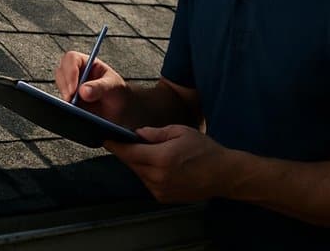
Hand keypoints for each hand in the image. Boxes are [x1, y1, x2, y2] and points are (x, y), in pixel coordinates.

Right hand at [54, 51, 129, 122]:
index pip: (72, 59)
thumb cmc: (118, 92)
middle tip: (72, 99)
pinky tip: (74, 111)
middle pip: (61, 72)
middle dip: (65, 86)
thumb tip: (83, 91)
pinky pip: (61, 101)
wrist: (119, 111)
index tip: (74, 88)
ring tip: (76, 107)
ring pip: (60, 87)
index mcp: (87, 63)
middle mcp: (77, 73)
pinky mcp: (69, 101)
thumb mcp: (113, 86)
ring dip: (65, 96)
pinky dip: (65, 106)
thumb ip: (100, 87)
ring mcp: (71, 86)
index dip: (70, 71)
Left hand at [105, 125, 234, 202]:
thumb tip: (137, 133)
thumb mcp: (180, 131)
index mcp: (161, 158)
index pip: (130, 152)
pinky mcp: (163, 197)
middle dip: (128, 152)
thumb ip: (155, 133)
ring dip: (139, 163)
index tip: (106, 139)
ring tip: (150, 153)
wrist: (223, 174)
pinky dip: (148, 173)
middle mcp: (158, 177)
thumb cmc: (204, 150)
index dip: (116, 146)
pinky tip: (159, 165)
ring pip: (139, 173)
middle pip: (132, 163)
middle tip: (127, 141)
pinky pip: (148, 182)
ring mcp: (160, 190)